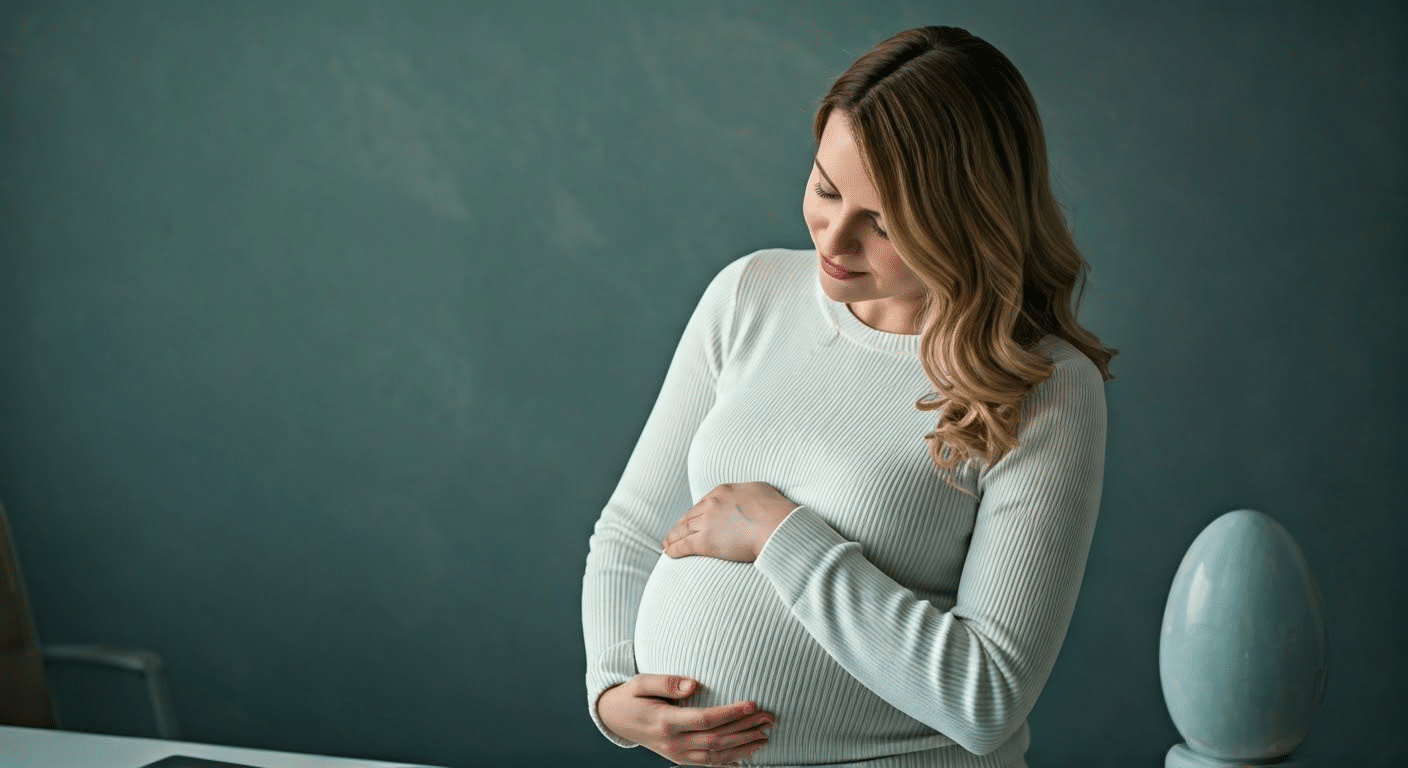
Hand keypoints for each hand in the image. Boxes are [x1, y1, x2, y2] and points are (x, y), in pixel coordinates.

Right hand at [597, 673, 772, 765]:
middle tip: (769, 718)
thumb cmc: (630, 696)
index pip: (705, 720)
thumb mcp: (641, 682)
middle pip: (716, 740)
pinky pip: (708, 764)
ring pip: (715, 756)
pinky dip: (730, 761)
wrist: (614, 718)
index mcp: (665, 722)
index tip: (752, 704)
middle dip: (745, 729)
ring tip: (765, 735)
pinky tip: (748, 754)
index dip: (730, 714)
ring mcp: (676, 754)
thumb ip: (667, 682)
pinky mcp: (679, 758)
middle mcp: (673, 743)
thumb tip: (694, 685)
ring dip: (743, 747)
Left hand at [663, 482, 797, 562]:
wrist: (777, 525)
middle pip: (689, 516)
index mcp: (722, 491)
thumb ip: (745, 494)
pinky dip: (674, 549)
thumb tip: (745, 498)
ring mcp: (707, 522)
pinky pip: (684, 545)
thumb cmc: (775, 509)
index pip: (703, 503)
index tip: (691, 520)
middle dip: (680, 525)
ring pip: (683, 530)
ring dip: (672, 537)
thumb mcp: (759, 490)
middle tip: (673, 532)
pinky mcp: (706, 541)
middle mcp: (711, 504)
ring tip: (667, 544)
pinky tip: (669, 552)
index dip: (695, 513)